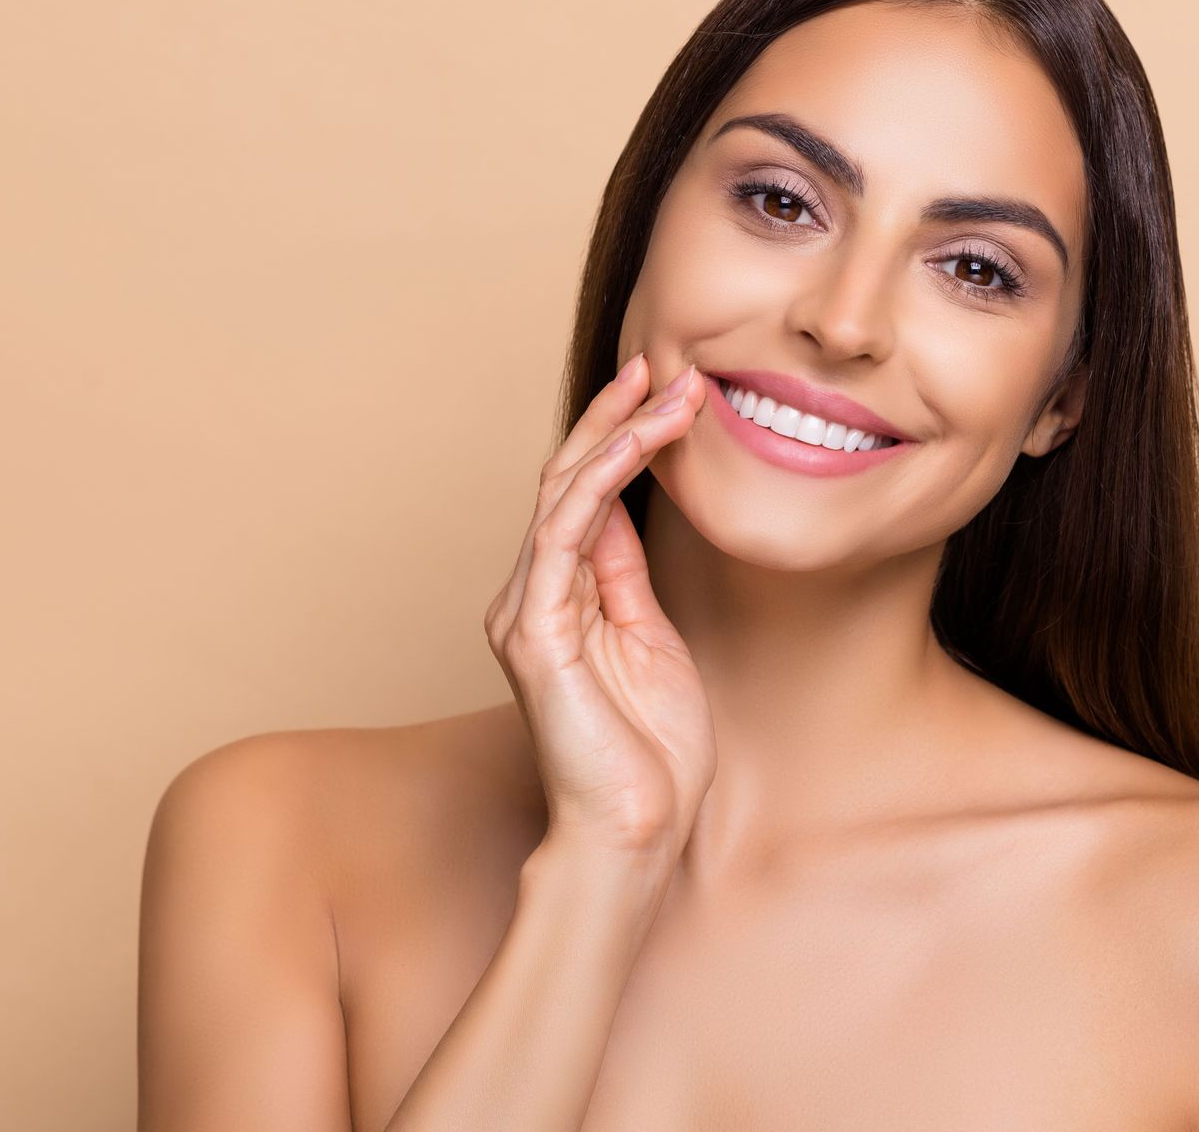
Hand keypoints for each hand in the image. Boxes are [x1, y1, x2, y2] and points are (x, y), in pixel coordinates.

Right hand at [483, 354, 716, 865]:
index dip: (620, 438)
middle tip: (664, 365)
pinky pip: (566, 530)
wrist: (636, 832)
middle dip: (615, 416)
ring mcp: (526, 611)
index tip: (668, 392)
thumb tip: (625, 510)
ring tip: (672, 391)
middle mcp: (529, 597)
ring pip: (563, 493)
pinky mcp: (534, 630)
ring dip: (620, 433)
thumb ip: (627, 578)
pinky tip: (645, 439)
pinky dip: (606, 476)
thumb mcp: (651, 642)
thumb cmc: (652, 754)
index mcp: (557, 601)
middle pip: (565, 481)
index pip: (582, 497)